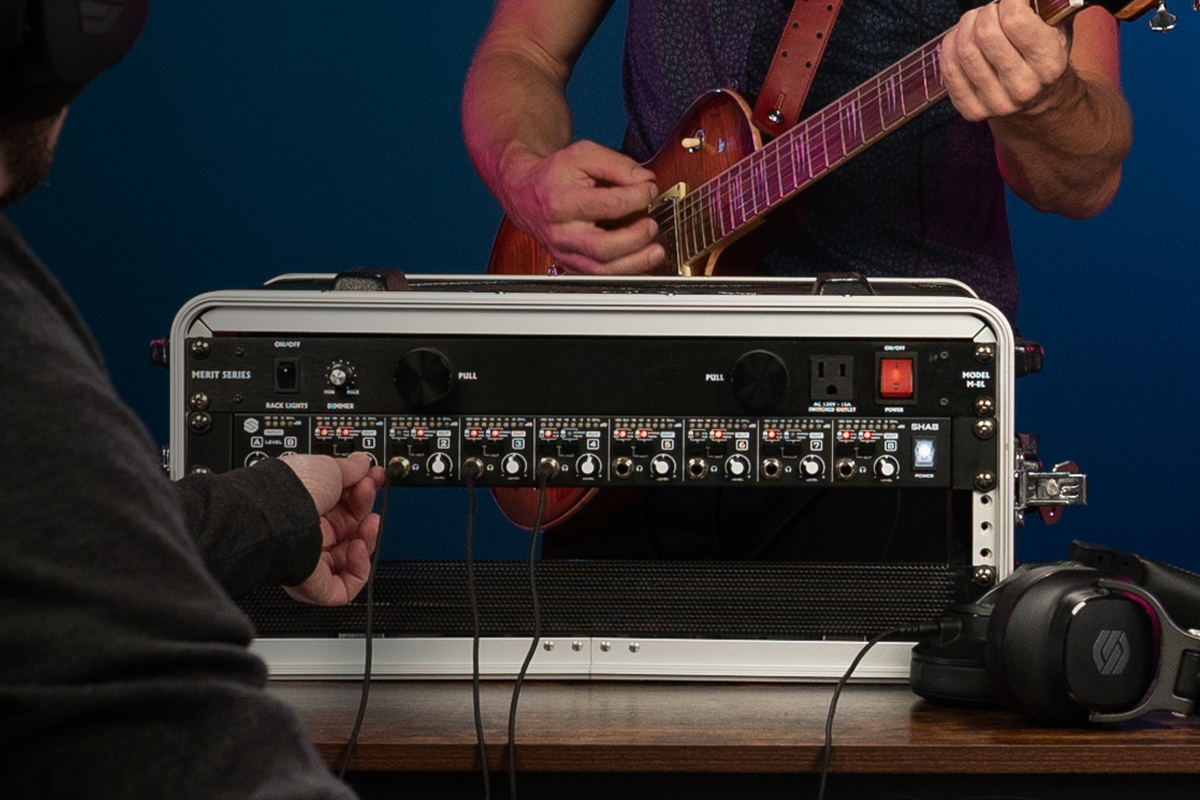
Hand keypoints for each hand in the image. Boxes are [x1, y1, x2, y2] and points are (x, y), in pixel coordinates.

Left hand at [280, 453, 385, 605]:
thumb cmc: (292, 491)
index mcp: (306, 506)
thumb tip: (363, 462)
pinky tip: (358, 547)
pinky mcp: (315, 586)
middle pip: (349, 529)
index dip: (362, 491)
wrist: (277, 517)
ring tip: (370, 523)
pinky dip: (359, 567)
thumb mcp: (327, 468)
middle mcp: (307, 533)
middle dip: (366, 510)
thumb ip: (350, 468)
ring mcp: (310, 560)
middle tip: (370, 493)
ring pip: (351, 557)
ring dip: (368, 538)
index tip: (375, 478)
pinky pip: (346, 586)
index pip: (342, 504)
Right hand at [502, 139, 665, 274]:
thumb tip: (645, 180)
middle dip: (635, 238)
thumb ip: (617, 164)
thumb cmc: (554, 174)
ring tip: (655, 251)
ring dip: (634, 263)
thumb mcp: (583, 154)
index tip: (649, 190)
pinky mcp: (569, 264)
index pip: (609, 204)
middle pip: (603, 247)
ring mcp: (564, 252)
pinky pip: (598, 277)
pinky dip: (623, 272)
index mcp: (562, 202)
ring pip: (601, 270)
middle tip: (652, 225)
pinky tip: (639, 262)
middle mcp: (561, 232)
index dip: (637, 197)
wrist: (525, 193)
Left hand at [941, 0, 1074, 122]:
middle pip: (986, 32)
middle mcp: (1024, 87)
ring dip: (967, 26)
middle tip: (993, 11)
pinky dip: (951, 45)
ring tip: (978, 23)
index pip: (1015, 19)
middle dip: (986, 12)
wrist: (1037, 97)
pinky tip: (962, 40)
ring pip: (964, 48)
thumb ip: (1046, 4)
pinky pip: (949, 68)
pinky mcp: (973, 110)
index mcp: (1049, 63)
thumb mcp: (1058, 26)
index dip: (1010, 0)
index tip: (1013, 0)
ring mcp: (996, 102)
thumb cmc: (1043, 53)